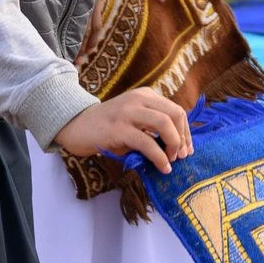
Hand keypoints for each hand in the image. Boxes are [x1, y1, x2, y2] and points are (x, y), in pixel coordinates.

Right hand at [52, 88, 193, 172]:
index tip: (187, 150)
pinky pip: (147, 142)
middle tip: (181, 156)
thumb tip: (178, 148)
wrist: (76, 126)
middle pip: (175, 114)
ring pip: (164, 124)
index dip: (186, 132)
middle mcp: (139, 99)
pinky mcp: (119, 129)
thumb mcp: (134, 121)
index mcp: (146, 95)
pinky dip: (159, 157)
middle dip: (183, 137)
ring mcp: (128, 112)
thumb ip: (153, 127)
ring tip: (171, 160)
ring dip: (173, 144)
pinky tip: (162, 167)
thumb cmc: (108, 127)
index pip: (176, 110)